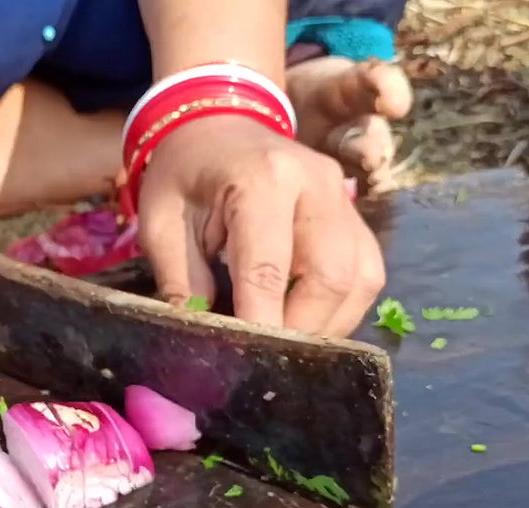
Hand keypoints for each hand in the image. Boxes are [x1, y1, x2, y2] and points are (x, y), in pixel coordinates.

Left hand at [136, 115, 384, 336]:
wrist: (217, 122)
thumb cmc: (184, 174)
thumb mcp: (162, 224)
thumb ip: (182, 284)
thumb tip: (202, 346)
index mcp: (263, 180)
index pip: (268, 269)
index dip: (261, 325)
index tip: (245, 364)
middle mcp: (317, 185)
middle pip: (331, 277)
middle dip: (301, 330)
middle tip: (267, 359)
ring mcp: (344, 198)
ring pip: (360, 279)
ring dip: (327, 324)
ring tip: (287, 345)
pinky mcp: (354, 215)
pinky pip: (365, 271)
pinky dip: (341, 307)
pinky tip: (307, 322)